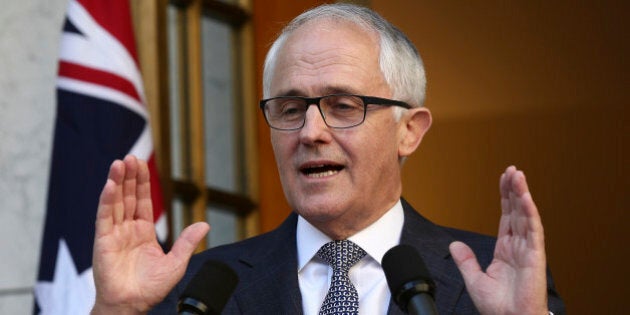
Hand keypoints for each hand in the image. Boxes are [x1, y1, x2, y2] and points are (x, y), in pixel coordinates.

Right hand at [91, 155, 208, 313]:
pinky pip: (104, 217)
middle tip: (130, 157)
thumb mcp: (176, 263)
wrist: (132, 304)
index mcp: (143, 232)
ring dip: (117, 182)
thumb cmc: (151, 289)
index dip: (143, 183)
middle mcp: (127, 229)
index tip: (142, 165)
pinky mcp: (102, 241)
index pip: (143, 202)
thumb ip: (187, 242)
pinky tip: (110, 185)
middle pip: (128, 197)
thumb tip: (205, 224)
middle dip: (130, 177)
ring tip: (119, 163)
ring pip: (115, 202)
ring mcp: (114, 234)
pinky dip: (106, 200)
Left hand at [449, 166, 547, 314]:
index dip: (505, 197)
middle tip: (512, 170)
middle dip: (514, 190)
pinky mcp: (535, 256)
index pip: (507, 217)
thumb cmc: (498, 306)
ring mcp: (528, 249)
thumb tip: (455, 244)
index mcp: (506, 250)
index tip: (504, 179)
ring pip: (525, 216)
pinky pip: (533, 230)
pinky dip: (529, 212)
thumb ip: (466, 260)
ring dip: (522, 195)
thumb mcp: (474, 279)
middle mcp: (518, 246)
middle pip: (516, 211)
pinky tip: (525, 197)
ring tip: (518, 175)